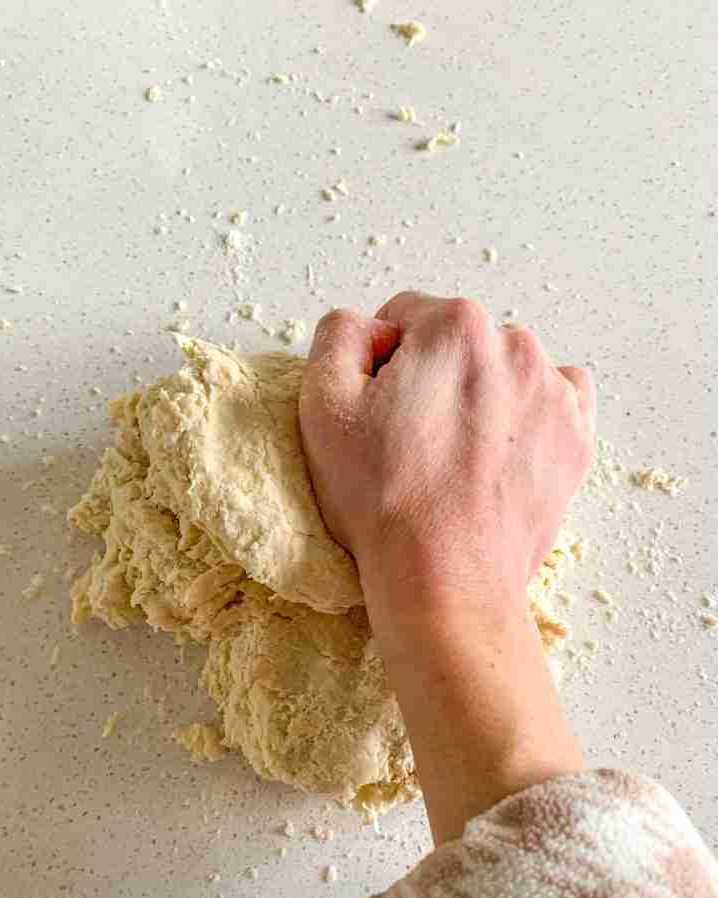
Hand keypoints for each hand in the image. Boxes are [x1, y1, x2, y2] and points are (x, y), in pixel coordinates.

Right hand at [300, 292, 595, 611]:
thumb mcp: (323, 405)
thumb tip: (371, 328)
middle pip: (458, 342)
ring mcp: (555, 394)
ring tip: (454, 455)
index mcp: (455, 328)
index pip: (405, 317)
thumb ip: (339, 335)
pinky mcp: (576, 438)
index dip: (381, 365)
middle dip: (433, 376)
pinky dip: (528, 414)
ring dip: (479, 395)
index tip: (379, 413)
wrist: (445, 579)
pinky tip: (499, 451)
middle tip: (412, 440)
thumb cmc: (384, 499)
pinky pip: (555, 399)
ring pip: (503, 370)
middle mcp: (516, 347)